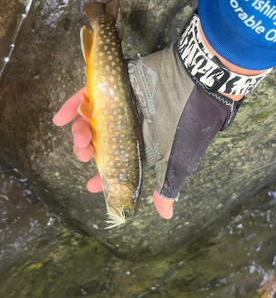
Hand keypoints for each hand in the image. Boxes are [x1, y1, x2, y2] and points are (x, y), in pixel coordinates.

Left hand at [53, 13, 258, 220]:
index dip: (104, 175)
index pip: (118, 162)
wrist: (193, 81)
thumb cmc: (185, 123)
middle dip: (89, 152)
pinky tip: (60, 121)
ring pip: (91, 120)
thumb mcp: (175, 160)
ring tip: (79, 139)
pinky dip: (70, 107)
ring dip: (80, 133)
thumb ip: (165, 187)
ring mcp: (119, 104)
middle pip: (100, 141)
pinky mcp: (112, 85)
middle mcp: (128, 125)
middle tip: (85, 156)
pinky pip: (85, 95)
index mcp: (141, 143)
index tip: (93, 185)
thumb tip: (167, 216)